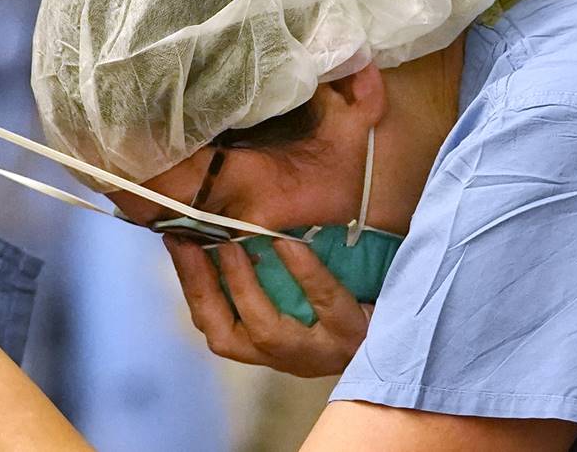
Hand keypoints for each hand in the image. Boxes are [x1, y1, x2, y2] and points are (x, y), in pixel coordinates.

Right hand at [164, 236, 371, 376]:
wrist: (402, 317)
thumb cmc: (341, 295)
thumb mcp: (294, 287)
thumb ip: (256, 264)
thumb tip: (215, 220)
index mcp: (263, 344)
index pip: (211, 320)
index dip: (189, 283)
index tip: (175, 239)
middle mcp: (284, 356)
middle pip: (226, 336)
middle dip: (203, 289)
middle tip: (190, 242)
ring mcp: (319, 351)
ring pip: (267, 330)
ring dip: (243, 285)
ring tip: (232, 242)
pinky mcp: (352, 336)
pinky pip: (324, 302)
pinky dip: (304, 272)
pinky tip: (289, 242)